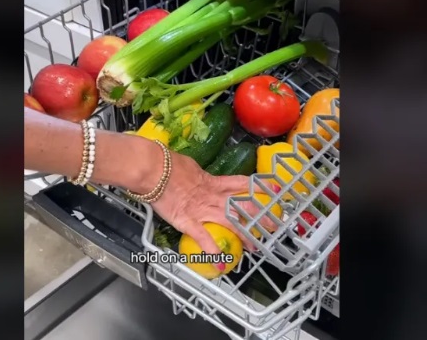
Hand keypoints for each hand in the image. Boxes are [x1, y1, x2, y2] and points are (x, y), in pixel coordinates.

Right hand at [151, 151, 279, 257]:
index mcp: (213, 182)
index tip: (273, 190)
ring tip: (254, 249)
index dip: (258, 188)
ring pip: (229, 223)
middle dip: (259, 217)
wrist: (153, 169)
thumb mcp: (188, 166)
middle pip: (242, 207)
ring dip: (243, 237)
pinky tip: (220, 262)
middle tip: (273, 226)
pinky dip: (212, 251)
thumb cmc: (167, 164)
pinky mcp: (188, 221)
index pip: (241, 184)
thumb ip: (197, 175)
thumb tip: (197, 175)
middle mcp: (212, 196)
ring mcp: (202, 210)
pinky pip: (203, 238)